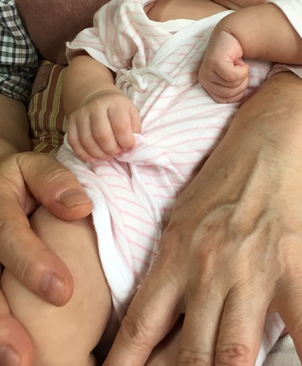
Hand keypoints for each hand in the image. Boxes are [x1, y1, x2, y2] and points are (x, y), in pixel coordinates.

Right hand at [0, 150, 91, 365]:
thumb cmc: (24, 180)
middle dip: (1, 320)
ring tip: (17, 362)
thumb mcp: (35, 168)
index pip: (8, 235)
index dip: (31, 263)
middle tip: (24, 355)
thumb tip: (81, 207)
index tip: (63, 292)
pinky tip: (14, 356)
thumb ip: (54, 181)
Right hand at [66, 90, 141, 161]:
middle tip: (117, 152)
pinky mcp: (71, 120)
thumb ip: (134, 128)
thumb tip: (130, 146)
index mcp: (115, 103)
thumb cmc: (118, 109)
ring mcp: (81, 113)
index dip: (126, 141)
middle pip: (102, 135)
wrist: (98, 97)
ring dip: (98, 154)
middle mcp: (96, 106)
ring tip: (107, 156)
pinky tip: (92, 158)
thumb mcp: (132, 112)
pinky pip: (73, 141)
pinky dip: (83, 154)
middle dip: (112, 149)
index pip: (120, 126)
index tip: (129, 147)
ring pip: (87, 140)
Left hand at [103, 89, 301, 365]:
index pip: (141, 326)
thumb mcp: (177, 223)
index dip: (126, 364)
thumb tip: (151, 321)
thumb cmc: (218, 186)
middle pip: (188, 353)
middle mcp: (207, 273)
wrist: (264, 150)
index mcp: (175, 260)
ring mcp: (250, 273)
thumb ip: (166, 271)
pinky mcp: (291, 268)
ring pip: (233, 351)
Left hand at [199, 29, 249, 102]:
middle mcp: (204, 80)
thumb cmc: (235, 60)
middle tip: (237, 67)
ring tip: (236, 63)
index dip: (238, 90)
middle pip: (231, 94)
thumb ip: (232, 92)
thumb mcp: (232, 80)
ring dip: (242, 74)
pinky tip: (237, 60)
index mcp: (208, 87)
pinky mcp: (213, 63)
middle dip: (241, 82)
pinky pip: (233, 76)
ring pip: (233, 85)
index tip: (235, 74)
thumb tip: (241, 103)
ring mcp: (207, 72)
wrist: (233, 36)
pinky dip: (242, 69)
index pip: (227, 101)